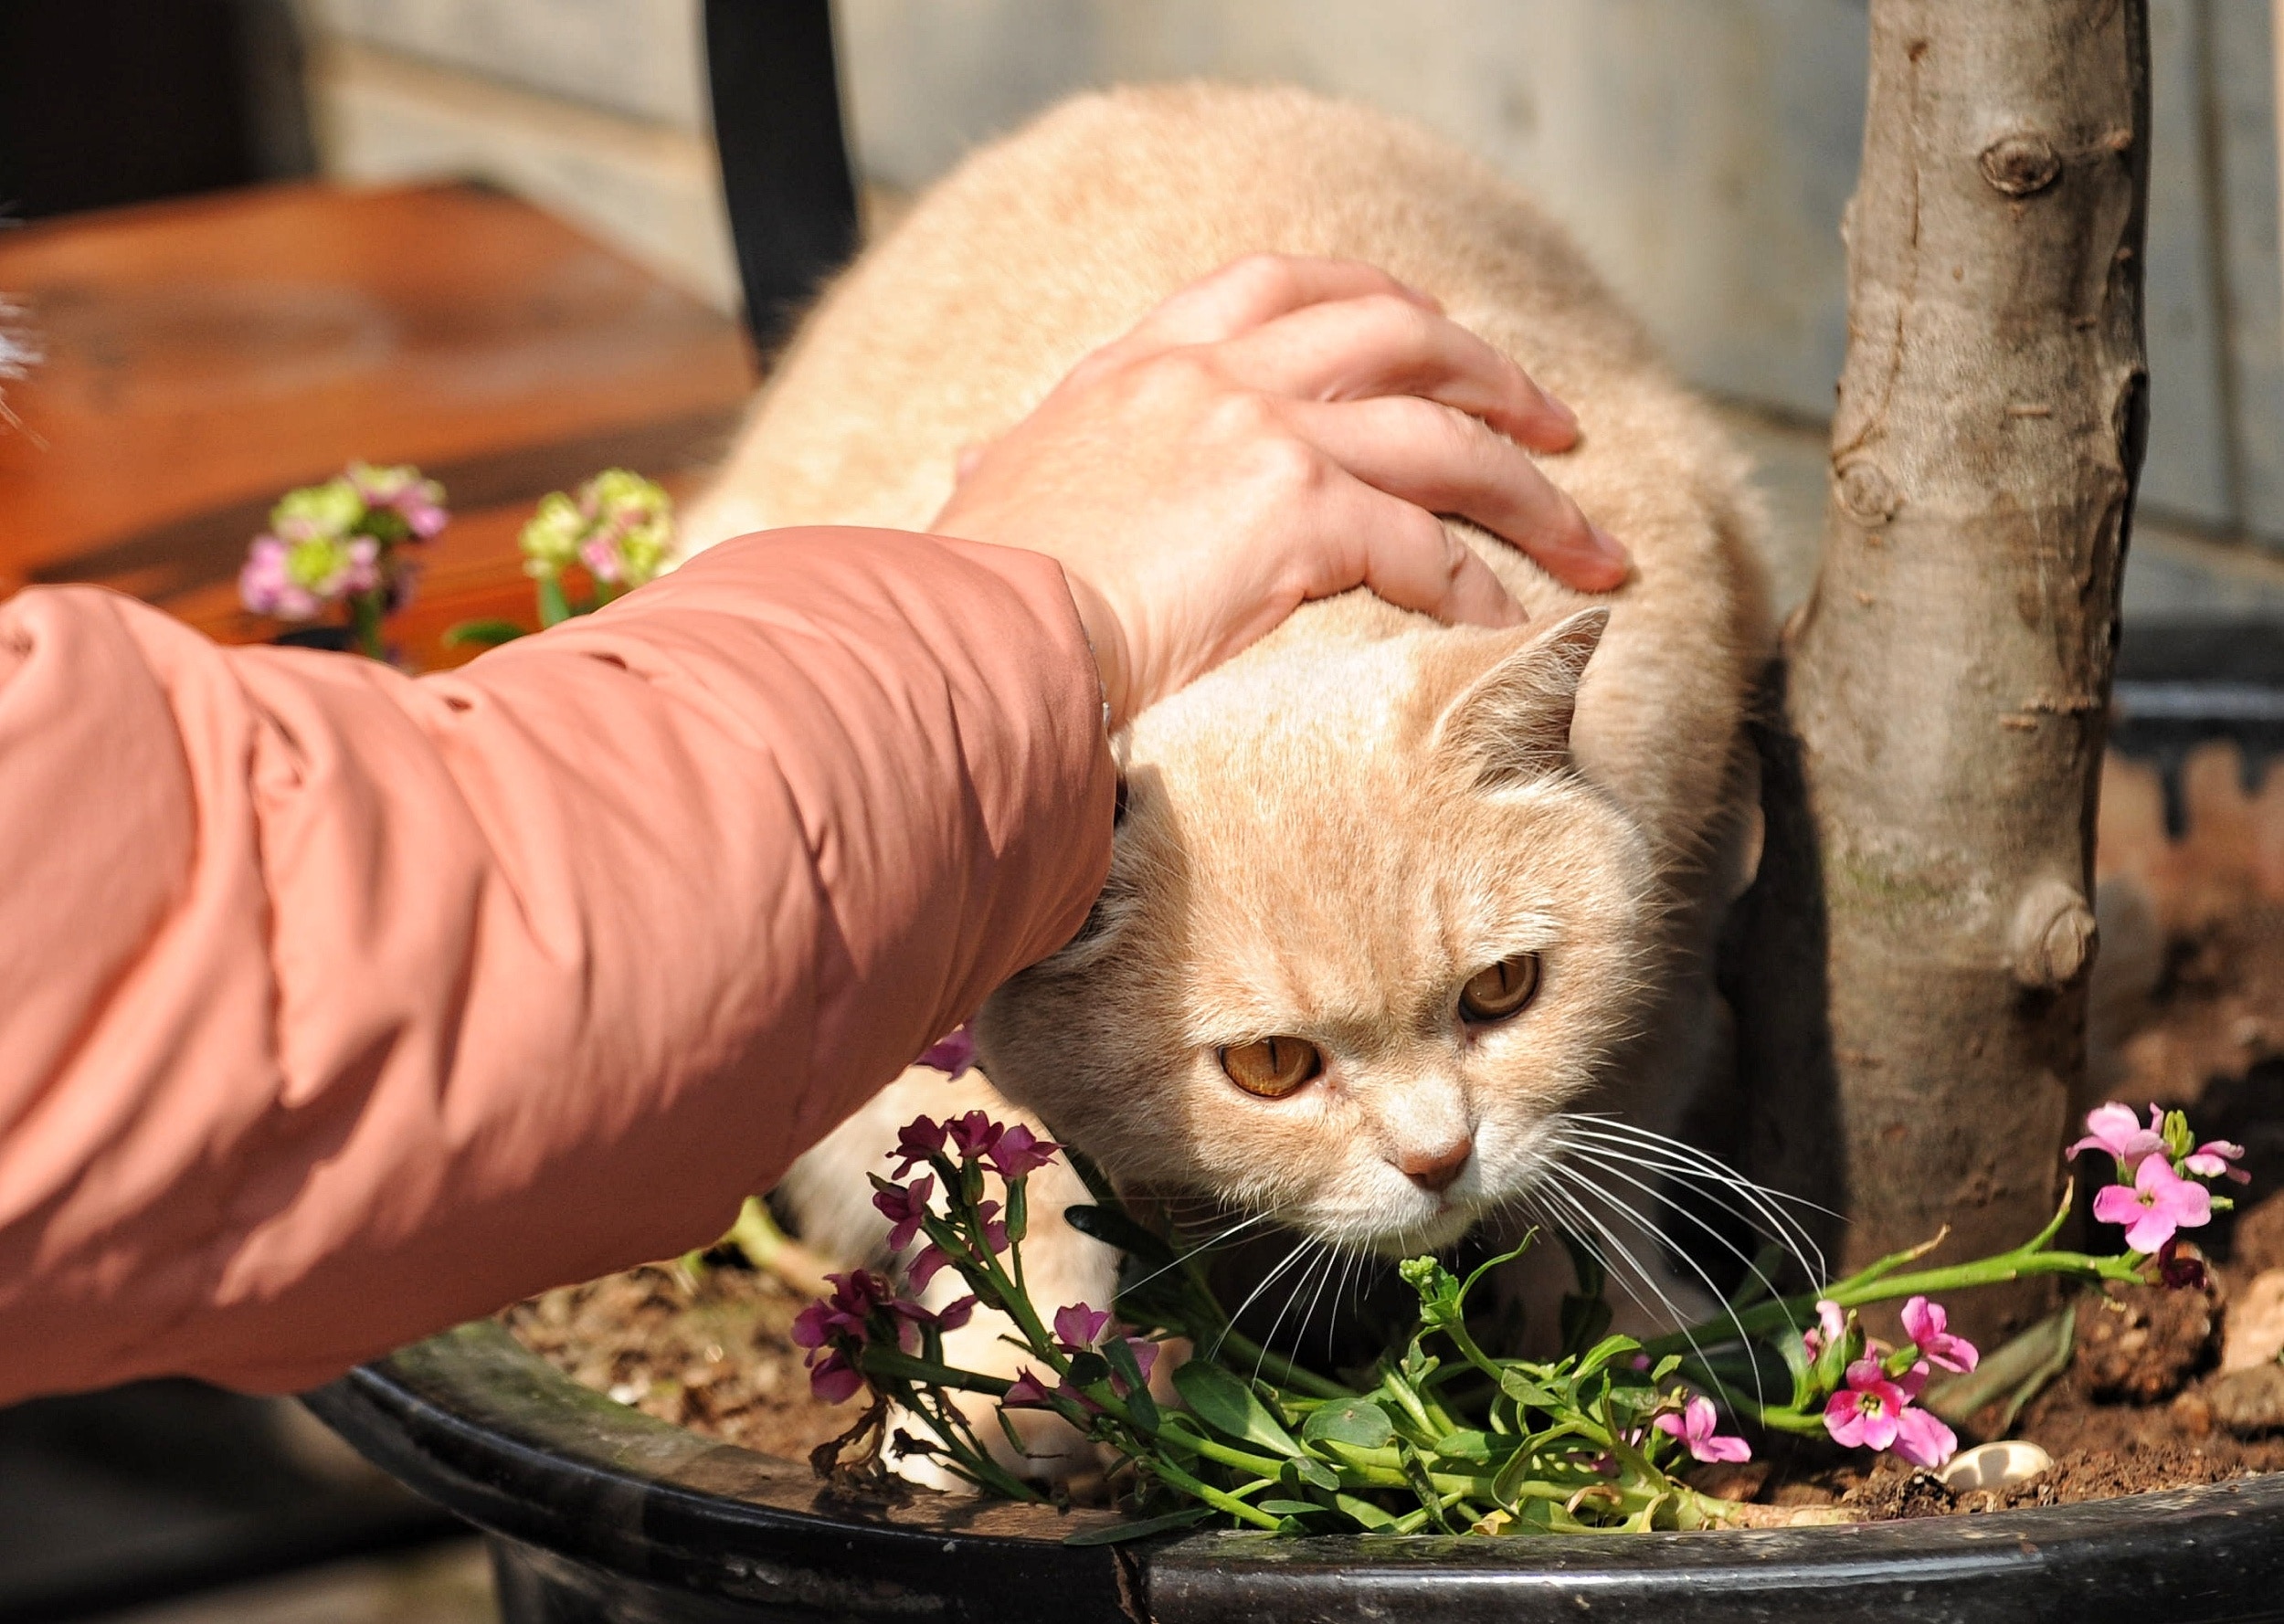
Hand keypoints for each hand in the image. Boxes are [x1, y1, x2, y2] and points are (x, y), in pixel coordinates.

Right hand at [928, 255, 1626, 728]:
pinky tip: (1508, 627)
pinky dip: (1480, 588)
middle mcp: (1214, 376)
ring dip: (1532, 491)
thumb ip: (1012, 457)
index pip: (1286, 287)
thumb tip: (984, 454)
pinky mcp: (1295, 513)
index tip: (1439, 335)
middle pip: (1400, 335)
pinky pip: (1428, 546)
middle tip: (1557, 427)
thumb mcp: (987, 492)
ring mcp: (1260, 434)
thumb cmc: (970, 593)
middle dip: (1494, 376)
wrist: (966, 640)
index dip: (1382, 302)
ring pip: (1443, 437)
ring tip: (1591, 541)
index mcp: (1146, 361)